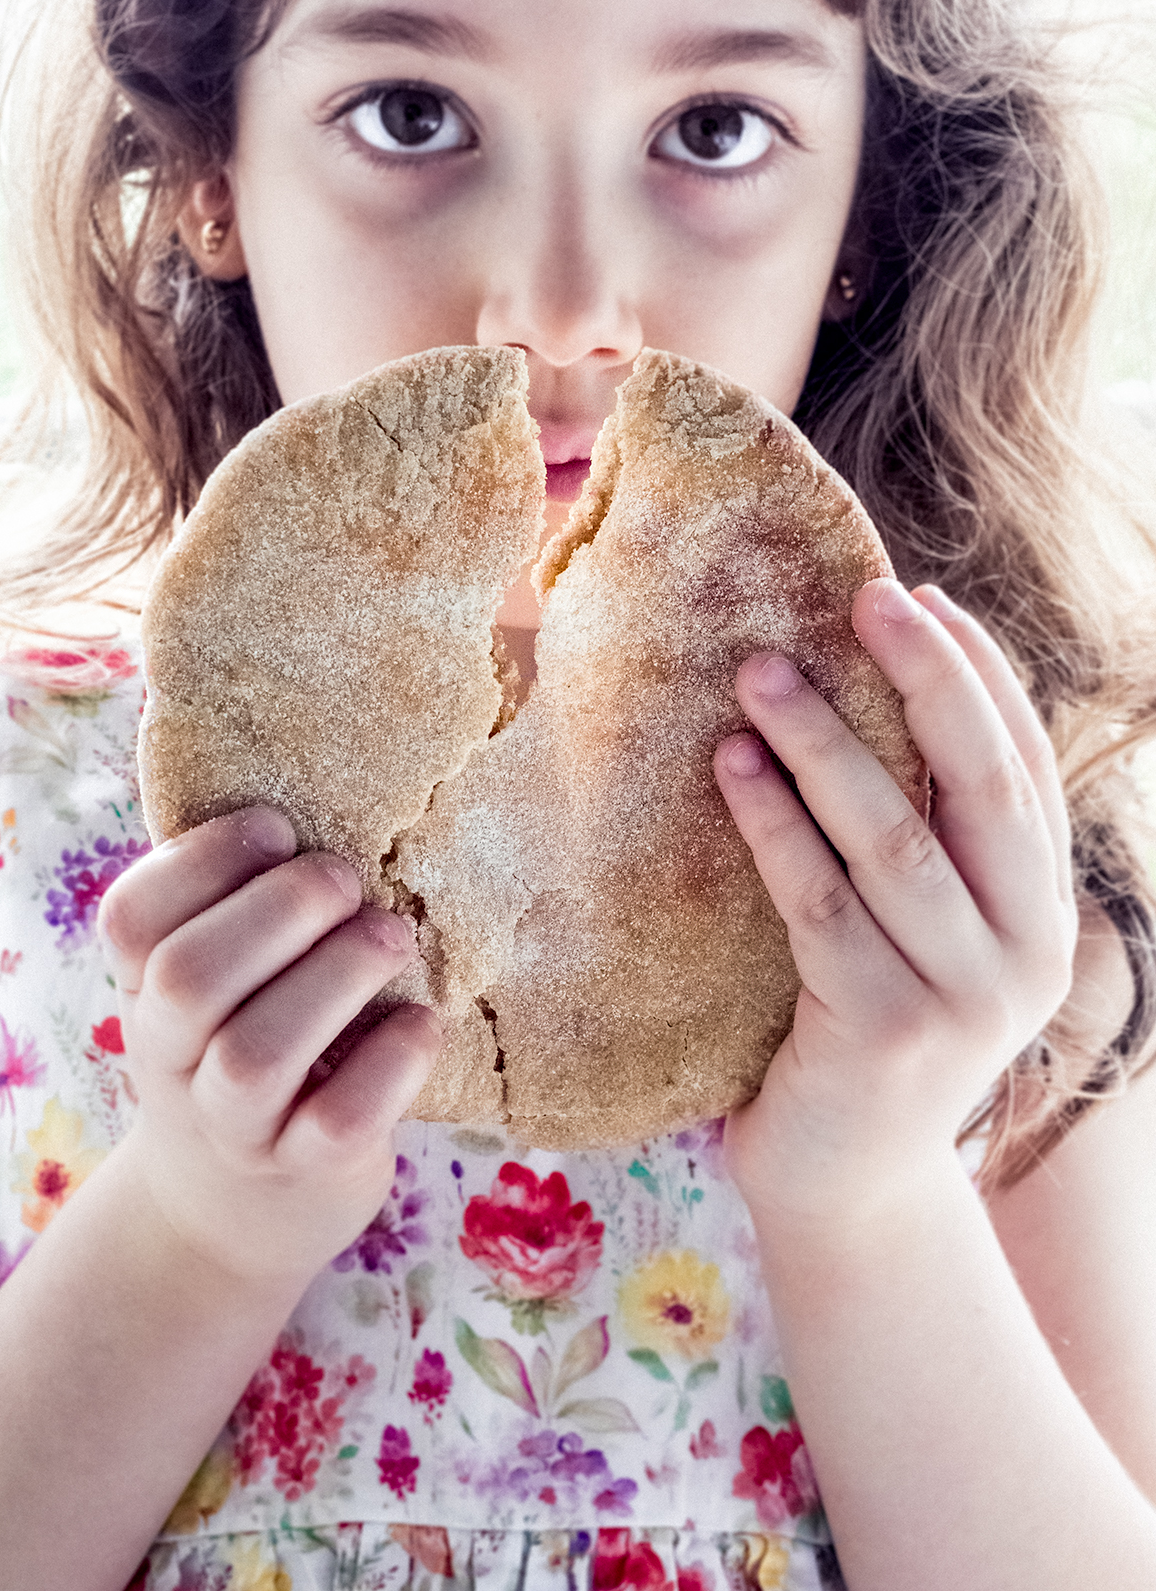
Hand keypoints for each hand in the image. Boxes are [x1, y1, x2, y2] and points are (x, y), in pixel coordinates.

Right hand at [97, 808, 442, 1287]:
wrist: (230, 1215)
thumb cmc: (243, 1053)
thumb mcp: (218, 987)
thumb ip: (239, 910)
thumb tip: (328, 789)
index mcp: (145, 992)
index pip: (132, 919)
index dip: (201, 860)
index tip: (277, 828)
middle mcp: (172, 1061)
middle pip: (189, 979)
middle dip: (279, 911)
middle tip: (348, 880)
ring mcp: (234, 1127)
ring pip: (256, 1055)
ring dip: (335, 977)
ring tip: (391, 936)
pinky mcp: (304, 1173)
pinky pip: (337, 1121)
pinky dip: (390, 1063)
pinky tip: (422, 1023)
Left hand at [712, 580, 1076, 1231]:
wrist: (846, 1175)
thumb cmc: (865, 1023)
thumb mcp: (920, 931)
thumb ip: (921, 837)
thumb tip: (860, 690)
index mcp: (1041, 910)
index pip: (1023, 766)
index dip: (977, 675)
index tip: (917, 597)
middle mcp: (1024, 950)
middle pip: (982, 785)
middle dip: (926, 679)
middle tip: (864, 597)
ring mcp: (961, 996)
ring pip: (893, 838)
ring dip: (823, 742)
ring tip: (758, 671)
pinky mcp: (883, 1030)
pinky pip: (819, 901)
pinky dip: (773, 825)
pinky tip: (730, 766)